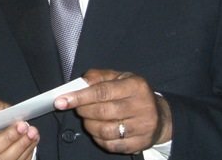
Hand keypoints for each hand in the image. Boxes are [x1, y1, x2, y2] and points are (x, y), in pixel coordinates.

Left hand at [54, 69, 171, 154]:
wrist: (160, 116)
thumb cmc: (133, 94)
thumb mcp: (119, 78)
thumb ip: (98, 77)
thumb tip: (77, 84)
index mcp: (136, 86)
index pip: (102, 92)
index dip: (79, 97)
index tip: (61, 101)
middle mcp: (142, 106)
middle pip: (102, 112)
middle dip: (83, 111)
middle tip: (78, 108)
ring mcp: (143, 127)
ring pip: (105, 131)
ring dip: (89, 126)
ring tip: (88, 119)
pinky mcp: (140, 143)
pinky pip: (111, 145)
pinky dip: (99, 139)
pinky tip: (99, 131)